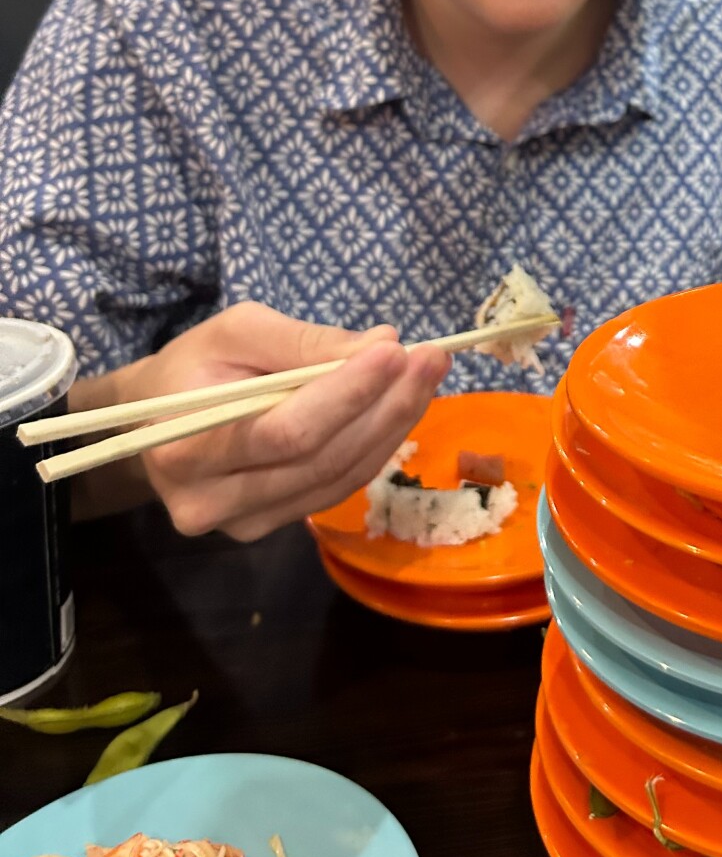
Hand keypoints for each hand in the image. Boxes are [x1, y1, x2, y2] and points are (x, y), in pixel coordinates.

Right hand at [97, 302, 448, 539]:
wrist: (155, 421)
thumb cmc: (194, 366)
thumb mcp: (237, 331)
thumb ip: (304, 342)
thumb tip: (381, 346)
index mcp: (186, 448)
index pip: (286, 431)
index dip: (348, 393)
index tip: (397, 350)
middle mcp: (210, 502)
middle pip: (321, 459)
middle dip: (386, 404)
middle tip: (432, 358)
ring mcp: (241, 524)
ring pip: (338, 478)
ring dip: (393, 425)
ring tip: (426, 375)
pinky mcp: (270, 526)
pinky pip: (336, 488)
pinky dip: (376, 445)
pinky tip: (400, 407)